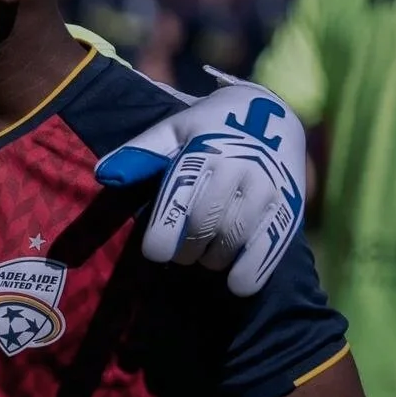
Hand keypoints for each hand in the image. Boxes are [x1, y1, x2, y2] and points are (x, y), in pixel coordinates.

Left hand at [96, 68, 306, 296]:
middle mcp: (240, 169)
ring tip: (204, 256)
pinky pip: (274, 244)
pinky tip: (237, 284)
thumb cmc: (209, 127)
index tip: (154, 253)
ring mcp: (270, 189)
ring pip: (237, 237)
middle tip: (178, 254)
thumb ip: (140, 153)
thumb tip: (104, 175)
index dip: (165, 231)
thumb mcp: (173, 130)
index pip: (181, 197)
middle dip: (187, 247)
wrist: (273, 112)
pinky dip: (254, 269)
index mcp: (206, 150)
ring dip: (214, 258)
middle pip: (207, 223)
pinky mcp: (291, 206)